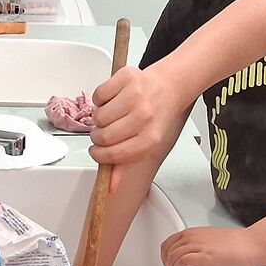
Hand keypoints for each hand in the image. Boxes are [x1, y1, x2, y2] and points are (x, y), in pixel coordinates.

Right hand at [90, 66, 183, 185]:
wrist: (169, 87)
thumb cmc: (156, 115)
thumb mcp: (145, 143)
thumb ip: (124, 164)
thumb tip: (109, 186)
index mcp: (150, 139)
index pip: (112, 155)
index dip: (99, 154)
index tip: (97, 150)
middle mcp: (144, 118)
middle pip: (102, 136)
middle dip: (98, 135)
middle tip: (105, 130)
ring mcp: (136, 96)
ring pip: (98, 116)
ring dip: (99, 116)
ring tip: (112, 113)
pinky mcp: (127, 78)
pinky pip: (98, 95)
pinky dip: (100, 98)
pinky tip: (113, 98)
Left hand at [161, 226, 265, 265]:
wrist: (251, 244)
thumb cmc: (237, 244)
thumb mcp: (210, 240)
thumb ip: (197, 247)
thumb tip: (190, 259)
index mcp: (192, 233)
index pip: (168, 244)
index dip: (166, 258)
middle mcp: (192, 237)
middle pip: (167, 252)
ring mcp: (196, 246)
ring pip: (172, 258)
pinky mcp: (202, 257)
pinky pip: (180, 264)